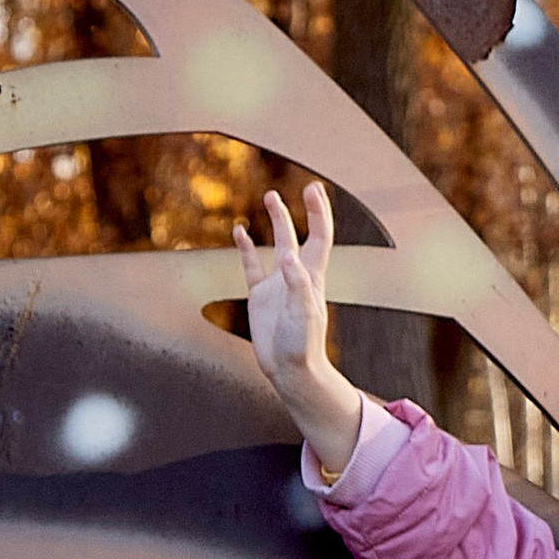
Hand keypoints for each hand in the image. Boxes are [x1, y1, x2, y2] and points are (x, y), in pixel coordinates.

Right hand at [231, 183, 364, 474]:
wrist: (290, 371)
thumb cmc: (302, 345)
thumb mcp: (302, 313)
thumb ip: (296, 285)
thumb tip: (287, 256)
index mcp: (312, 277)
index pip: (319, 237)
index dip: (318, 213)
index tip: (313, 189)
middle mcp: (297, 277)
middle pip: (301, 236)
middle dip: (302, 211)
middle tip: (301, 187)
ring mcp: (277, 285)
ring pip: (277, 245)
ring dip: (276, 223)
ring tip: (271, 198)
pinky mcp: (260, 297)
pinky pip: (251, 266)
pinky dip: (246, 248)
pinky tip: (239, 231)